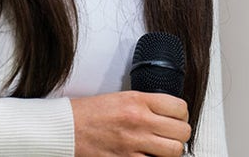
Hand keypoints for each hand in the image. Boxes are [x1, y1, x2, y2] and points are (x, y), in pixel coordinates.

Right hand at [70, 90, 190, 156]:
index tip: (177, 119)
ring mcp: (133, 143)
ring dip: (171, 151)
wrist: (66, 129)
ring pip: (174, 151)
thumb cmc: (88, 114)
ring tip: (161, 148)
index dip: (182, 115)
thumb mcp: (120, 98)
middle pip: (182, 131)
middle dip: (179, 134)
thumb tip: (167, 115)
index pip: (179, 107)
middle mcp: (138, 120)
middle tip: (171, 135)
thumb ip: (145, 105)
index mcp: (137, 101)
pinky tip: (148, 156)